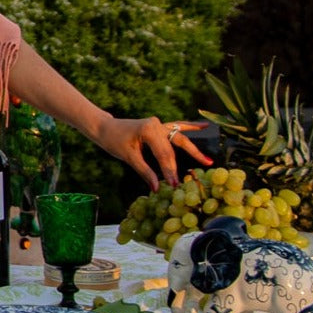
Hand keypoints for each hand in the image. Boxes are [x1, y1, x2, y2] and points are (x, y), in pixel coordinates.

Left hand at [94, 116, 210, 191]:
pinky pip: (176, 127)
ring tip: (208, 160)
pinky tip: (204, 126)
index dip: (169, 170)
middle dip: (177, 166)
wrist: (104, 127)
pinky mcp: (158, 126)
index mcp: (149, 130)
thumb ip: (144, 171)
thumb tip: (156, 188)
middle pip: (173, 148)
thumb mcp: (128, 157)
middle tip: (186, 181)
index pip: (164, 154)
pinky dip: (189, 127)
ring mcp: (159, 124)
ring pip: (179, 138)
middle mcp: (157, 124)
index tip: (174, 185)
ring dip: (193, 149)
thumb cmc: (113, 140)